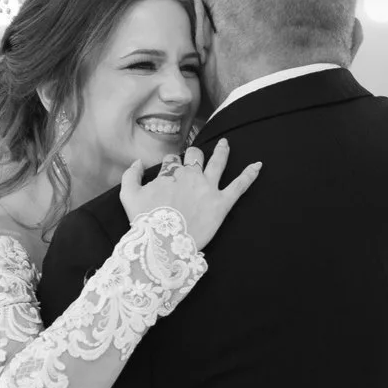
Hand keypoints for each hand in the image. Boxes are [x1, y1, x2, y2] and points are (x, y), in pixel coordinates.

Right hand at [119, 140, 261, 249]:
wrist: (163, 244)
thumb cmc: (145, 222)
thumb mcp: (128, 196)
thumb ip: (130, 176)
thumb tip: (136, 162)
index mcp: (170, 173)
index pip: (171, 161)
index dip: (170, 164)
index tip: (169, 169)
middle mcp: (191, 175)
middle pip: (195, 156)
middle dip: (194, 154)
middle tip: (194, 156)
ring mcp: (208, 188)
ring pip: (218, 163)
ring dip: (222, 151)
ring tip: (225, 143)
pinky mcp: (222, 203)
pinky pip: (239, 186)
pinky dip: (249, 175)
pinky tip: (258, 166)